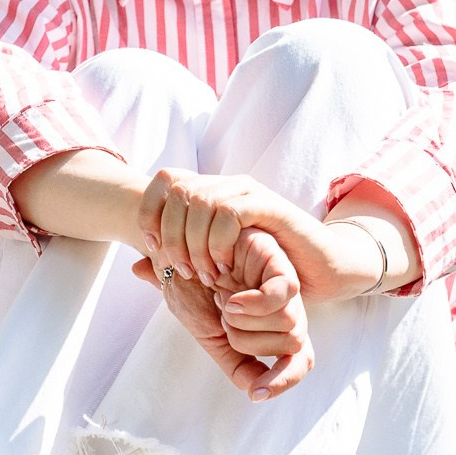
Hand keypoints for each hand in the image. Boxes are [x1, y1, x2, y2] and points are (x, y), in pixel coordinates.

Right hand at [131, 230, 310, 398]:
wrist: (173, 258)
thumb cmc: (194, 293)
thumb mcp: (214, 337)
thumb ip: (236, 365)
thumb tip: (257, 392)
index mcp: (274, 328)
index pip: (299, 362)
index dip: (283, 381)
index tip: (257, 394)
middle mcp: (285, 309)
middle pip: (292, 346)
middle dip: (249, 341)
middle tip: (224, 319)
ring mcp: (284, 286)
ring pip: (289, 325)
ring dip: (245, 323)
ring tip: (224, 301)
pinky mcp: (277, 262)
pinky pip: (283, 294)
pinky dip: (255, 304)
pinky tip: (231, 299)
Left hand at [135, 169, 389, 303]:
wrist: (320, 269)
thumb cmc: (265, 271)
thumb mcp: (213, 267)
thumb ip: (177, 263)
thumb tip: (136, 266)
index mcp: (210, 193)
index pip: (165, 180)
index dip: (149, 212)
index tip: (152, 249)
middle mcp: (227, 185)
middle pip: (178, 190)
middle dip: (170, 234)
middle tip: (182, 270)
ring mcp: (248, 193)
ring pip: (201, 200)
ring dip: (194, 242)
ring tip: (204, 274)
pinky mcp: (269, 206)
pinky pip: (230, 212)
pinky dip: (218, 242)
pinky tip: (224, 267)